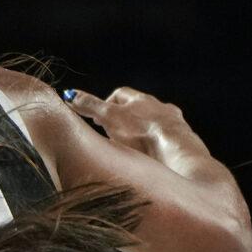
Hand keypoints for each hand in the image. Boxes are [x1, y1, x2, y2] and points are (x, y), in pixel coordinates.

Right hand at [62, 85, 192, 162]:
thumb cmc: (142, 133)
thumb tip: (70, 94)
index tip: (97, 117)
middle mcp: (160, 108)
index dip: (106, 104)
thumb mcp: (109, 118)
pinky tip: (150, 158)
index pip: (120, 94)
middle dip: (124, 119)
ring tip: (130, 147)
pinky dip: (156, 146)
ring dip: (141, 133)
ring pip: (153, 125)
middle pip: (138, 109)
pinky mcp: (181, 143)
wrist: (176, 152)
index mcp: (142, 100)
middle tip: (110, 132)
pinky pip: (165, 141)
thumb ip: (90, 106)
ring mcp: (173, 125)